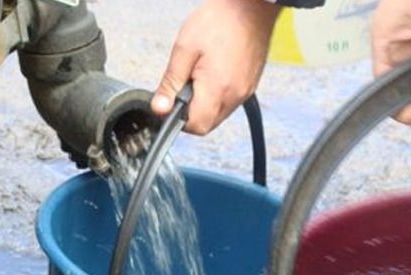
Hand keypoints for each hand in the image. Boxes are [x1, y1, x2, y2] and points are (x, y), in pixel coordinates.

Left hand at [151, 0, 279, 134]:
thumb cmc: (219, 21)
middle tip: (184, 85)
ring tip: (200, 76)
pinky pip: (229, 103)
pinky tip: (213, 75)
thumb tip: (159, 108)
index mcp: (217, 89)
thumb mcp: (184, 49)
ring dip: (204, 104)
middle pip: (207, 124)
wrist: (250, 6)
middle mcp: (234, 96)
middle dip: (190, 112)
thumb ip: (170, 83)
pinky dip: (217, 96)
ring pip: (217, 115)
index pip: (195, 126)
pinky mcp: (249, 86)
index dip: (179, 119)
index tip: (172, 102)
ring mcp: (244, 92)